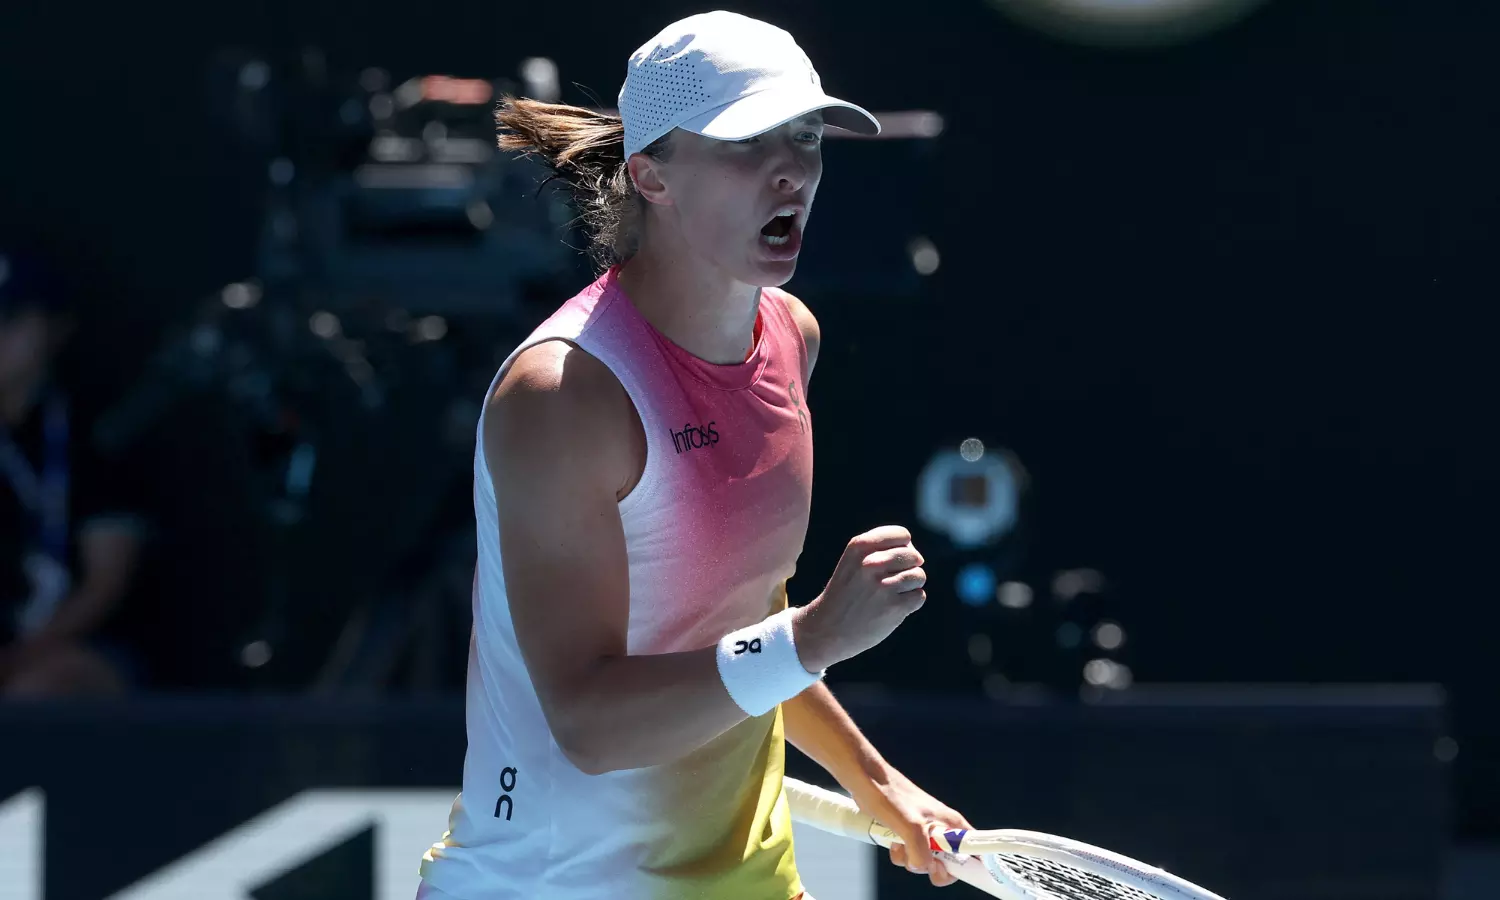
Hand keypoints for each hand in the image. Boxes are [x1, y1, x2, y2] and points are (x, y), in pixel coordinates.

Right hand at [793, 526, 925, 671]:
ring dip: (910, 587)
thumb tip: (917, 555)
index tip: (893, 561)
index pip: (901, 535)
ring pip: (919, 576)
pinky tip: (892, 608)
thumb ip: (880, 550)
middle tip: (890, 582)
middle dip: (908, 568)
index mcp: (859, 546)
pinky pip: (918, 596)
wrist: (828, 629)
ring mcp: (883, 585)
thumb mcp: (853, 561)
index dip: (904, 547)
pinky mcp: (894, 607)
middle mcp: (871, 563)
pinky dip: (910, 603)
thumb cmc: (847, 593)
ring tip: (891, 595)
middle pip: (913, 556)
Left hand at [848, 767, 972, 887]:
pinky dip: (900, 854)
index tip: (947, 868)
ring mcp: (925, 832)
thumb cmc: (890, 794)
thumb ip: (921, 851)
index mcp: (951, 824)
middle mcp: (942, 829)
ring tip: (900, 843)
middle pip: (949, 862)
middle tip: (920, 859)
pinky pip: (910, 855)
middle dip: (932, 866)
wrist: (867, 781)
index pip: (975, 851)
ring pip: (926, 861)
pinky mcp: (909, 834)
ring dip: (910, 859)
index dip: (967, 866)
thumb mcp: (910, 826)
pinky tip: (892, 841)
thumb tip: (923, 866)